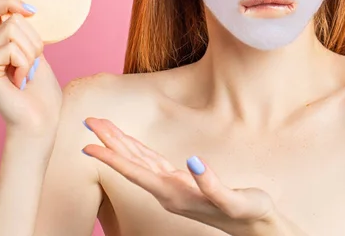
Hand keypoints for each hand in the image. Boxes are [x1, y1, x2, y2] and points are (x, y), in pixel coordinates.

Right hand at [0, 0, 62, 137]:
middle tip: (31, 67)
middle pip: (12, 19)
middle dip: (34, 41)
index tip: (31, 11)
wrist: (41, 121)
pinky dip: (25, 64)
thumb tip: (21, 10)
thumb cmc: (42, 92)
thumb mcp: (36, 53)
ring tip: (26, 75)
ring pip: (13, 30)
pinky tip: (20, 81)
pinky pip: (11, 49)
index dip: (10, 2)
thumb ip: (24, 33)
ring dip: (31, 54)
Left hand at [82, 118, 280, 235]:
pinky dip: (137, 150)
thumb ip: (213, 184)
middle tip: (88, 120)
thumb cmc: (248, 213)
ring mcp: (172, 188)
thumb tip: (194, 160)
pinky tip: (129, 143)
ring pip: (139, 161)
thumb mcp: (234, 200)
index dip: (111, 159)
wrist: (256, 226)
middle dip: (109, 142)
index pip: (136, 173)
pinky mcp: (180, 183)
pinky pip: (151, 163)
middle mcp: (168, 192)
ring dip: (119, 143)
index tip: (88, 146)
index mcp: (175, 195)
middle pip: (131, 163)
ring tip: (102, 126)